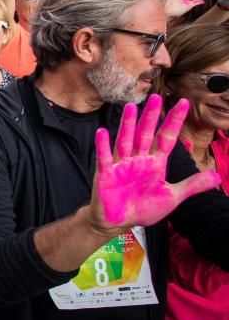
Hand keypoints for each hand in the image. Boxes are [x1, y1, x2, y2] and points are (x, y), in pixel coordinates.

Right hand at [92, 94, 221, 230]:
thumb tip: (218, 177)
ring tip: (130, 107)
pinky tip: (102, 132)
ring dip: (127, 124)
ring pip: (125, 140)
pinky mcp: (106, 173)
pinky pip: (104, 157)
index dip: (174, 121)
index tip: (184, 103)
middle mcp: (138, 159)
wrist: (118, 222)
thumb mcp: (172, 197)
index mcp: (155, 163)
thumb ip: (192, 185)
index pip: (167, 138)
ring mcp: (121, 165)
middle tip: (156, 97)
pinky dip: (103, 145)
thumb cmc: (142, 208)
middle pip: (145, 134)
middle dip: (151, 117)